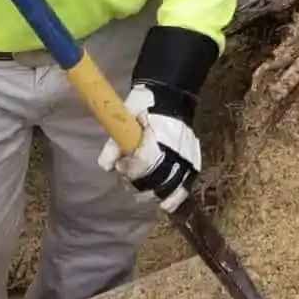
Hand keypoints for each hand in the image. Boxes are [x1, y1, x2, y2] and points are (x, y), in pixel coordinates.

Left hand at [98, 85, 201, 212]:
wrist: (171, 95)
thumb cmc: (146, 104)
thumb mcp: (126, 115)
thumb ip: (114, 143)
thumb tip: (106, 167)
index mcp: (159, 140)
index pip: (142, 167)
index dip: (128, 169)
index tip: (120, 164)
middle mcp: (175, 153)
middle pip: (153, 182)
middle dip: (135, 182)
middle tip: (127, 173)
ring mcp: (186, 160)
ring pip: (167, 190)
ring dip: (150, 192)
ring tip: (140, 185)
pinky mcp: (192, 164)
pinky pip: (184, 188)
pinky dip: (174, 198)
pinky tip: (165, 203)